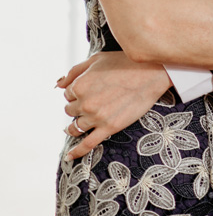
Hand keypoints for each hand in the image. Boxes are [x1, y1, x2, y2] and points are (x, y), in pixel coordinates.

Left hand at [57, 51, 171, 159]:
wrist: (151, 73)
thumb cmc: (124, 63)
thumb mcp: (97, 59)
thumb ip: (74, 71)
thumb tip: (58, 85)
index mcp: (80, 85)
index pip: (67, 94)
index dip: (76, 91)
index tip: (88, 89)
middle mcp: (85, 102)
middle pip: (70, 110)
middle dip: (77, 106)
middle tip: (92, 101)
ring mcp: (96, 117)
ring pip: (76, 127)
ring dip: (74, 126)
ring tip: (77, 125)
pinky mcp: (109, 128)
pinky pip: (87, 144)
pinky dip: (76, 152)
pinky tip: (69, 156)